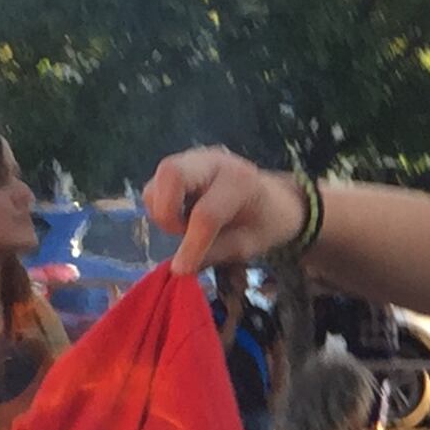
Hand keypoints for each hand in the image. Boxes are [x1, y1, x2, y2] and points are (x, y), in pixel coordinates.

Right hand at [147, 149, 309, 275]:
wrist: (275, 198)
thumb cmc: (265, 222)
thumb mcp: (249, 244)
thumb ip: (216, 253)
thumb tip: (180, 268)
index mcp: (239, 181)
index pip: (206, 214)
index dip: (191, 245)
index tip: (183, 269)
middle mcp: (213, 162)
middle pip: (170, 174)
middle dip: (166, 212)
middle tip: (180, 233)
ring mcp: (193, 160)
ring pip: (156, 181)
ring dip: (162, 211)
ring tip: (186, 227)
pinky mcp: (180, 167)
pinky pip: (155, 187)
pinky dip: (161, 207)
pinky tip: (182, 217)